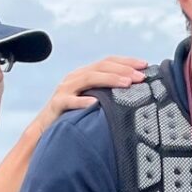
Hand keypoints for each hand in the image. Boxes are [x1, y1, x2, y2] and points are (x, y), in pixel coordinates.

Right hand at [31, 56, 148, 129]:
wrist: (45, 131)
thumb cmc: (74, 117)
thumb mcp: (93, 101)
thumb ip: (109, 95)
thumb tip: (137, 94)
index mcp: (85, 74)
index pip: (108, 62)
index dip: (127, 61)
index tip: (146, 65)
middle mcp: (75, 78)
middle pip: (101, 67)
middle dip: (123, 69)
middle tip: (141, 76)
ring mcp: (65, 90)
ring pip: (88, 79)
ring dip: (109, 80)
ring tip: (126, 84)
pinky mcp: (56, 105)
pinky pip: (69, 101)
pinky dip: (82, 102)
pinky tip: (95, 104)